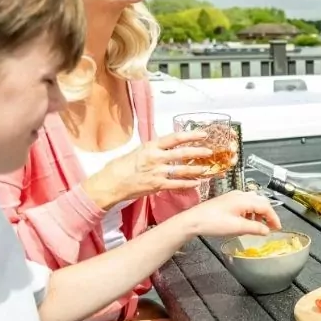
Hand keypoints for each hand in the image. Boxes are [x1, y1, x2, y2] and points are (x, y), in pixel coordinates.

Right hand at [83, 131, 214, 208]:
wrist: (110, 183)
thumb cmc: (122, 166)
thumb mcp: (138, 151)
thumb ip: (154, 149)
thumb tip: (168, 146)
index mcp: (151, 146)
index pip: (175, 138)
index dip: (191, 135)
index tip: (203, 134)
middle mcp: (156, 158)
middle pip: (182, 153)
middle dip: (199, 152)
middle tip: (210, 151)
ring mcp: (157, 172)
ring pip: (183, 170)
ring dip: (197, 169)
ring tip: (207, 169)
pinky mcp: (157, 185)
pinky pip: (177, 184)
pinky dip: (189, 184)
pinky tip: (197, 183)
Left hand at [173, 190, 281, 238]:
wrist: (193, 220)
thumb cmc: (214, 223)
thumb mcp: (237, 228)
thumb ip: (255, 228)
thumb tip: (267, 230)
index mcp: (245, 199)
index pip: (266, 206)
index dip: (274, 217)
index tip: (278, 228)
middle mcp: (241, 194)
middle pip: (261, 202)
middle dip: (267, 214)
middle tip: (270, 227)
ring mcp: (233, 196)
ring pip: (253, 202)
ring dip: (258, 213)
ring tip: (257, 226)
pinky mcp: (227, 200)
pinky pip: (245, 203)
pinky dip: (250, 212)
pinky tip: (245, 222)